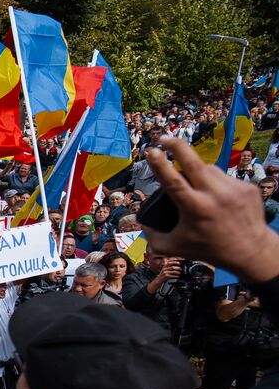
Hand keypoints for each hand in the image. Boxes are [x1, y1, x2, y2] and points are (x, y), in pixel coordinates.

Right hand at [146, 138, 278, 283]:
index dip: (160, 164)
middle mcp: (215, 195)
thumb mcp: (174, 247)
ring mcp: (234, 189)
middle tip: (165, 137)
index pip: (174, 181)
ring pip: (208, 169)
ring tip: (197, 189)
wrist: (250, 251)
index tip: (152, 150)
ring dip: (197, 173)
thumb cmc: (208, 249)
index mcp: (195, 209)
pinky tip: (217, 198)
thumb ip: (152, 236)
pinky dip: (216, 184)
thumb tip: (139, 221)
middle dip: (178, 146)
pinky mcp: (247, 187)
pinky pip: (224, 178)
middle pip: (194, 162)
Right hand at [151, 258, 181, 289]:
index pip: (169, 263)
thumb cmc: (162, 276)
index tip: (179, 263)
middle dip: (178, 268)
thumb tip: (174, 266)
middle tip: (181, 269)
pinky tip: (178, 276)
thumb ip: (167, 267)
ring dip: (178, 272)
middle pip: (172, 267)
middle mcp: (164, 269)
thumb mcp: (164, 270)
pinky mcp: (166, 276)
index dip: (174, 262)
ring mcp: (165, 273)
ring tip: (180, 273)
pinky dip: (176, 276)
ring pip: (173, 271)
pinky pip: (172, 276)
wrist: (157, 281)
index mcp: (164, 267)